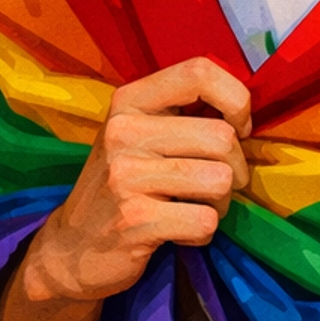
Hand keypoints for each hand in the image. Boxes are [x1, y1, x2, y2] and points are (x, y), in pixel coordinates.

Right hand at [24, 58, 250, 308]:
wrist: (72, 248)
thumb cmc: (122, 186)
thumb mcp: (140, 135)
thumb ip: (184, 114)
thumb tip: (248, 111)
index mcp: (130, 100)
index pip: (199, 72)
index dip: (236, 100)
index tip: (238, 128)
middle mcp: (124, 130)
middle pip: (222, 137)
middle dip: (235, 169)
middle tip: (215, 186)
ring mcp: (126, 175)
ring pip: (220, 180)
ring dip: (220, 204)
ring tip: (192, 209)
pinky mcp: (134, 219)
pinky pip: (205, 221)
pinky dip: (201, 234)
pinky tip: (177, 233)